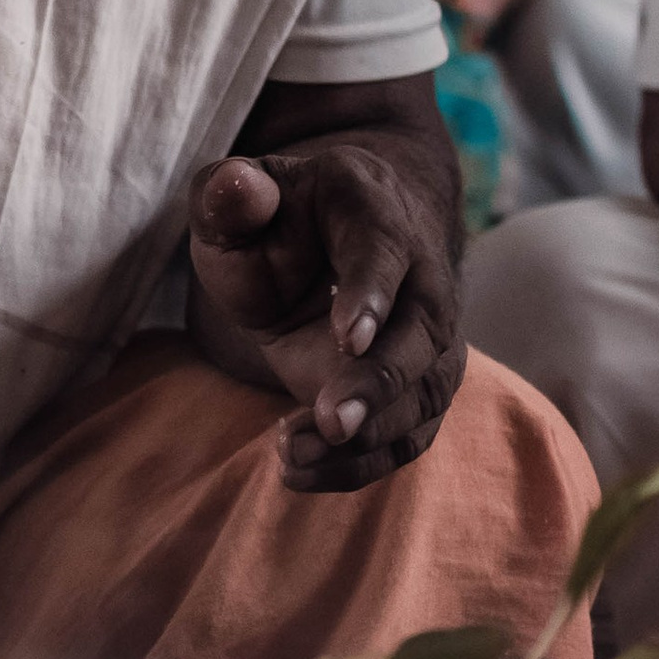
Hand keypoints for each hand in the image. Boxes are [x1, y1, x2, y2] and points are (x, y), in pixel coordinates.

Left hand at [186, 134, 464, 492]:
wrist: (331, 247)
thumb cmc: (276, 222)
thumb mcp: (238, 199)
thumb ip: (230, 195)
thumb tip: (237, 187)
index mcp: (372, 210)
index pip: (383, 251)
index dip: (370, 294)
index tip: (347, 338)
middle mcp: (420, 273)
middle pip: (420, 332)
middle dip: (379, 381)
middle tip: (330, 421)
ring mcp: (428, 335)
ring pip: (421, 391)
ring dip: (367, 434)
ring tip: (292, 454)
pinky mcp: (418, 386)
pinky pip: (406, 432)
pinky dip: (360, 463)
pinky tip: (300, 471)